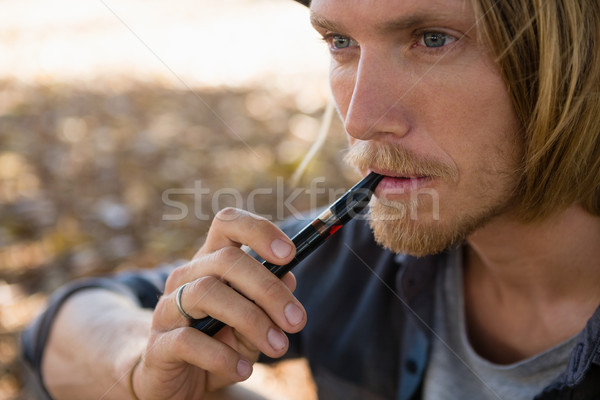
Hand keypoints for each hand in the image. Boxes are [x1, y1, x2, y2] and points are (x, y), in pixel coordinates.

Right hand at [132, 208, 306, 399]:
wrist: (178, 381)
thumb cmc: (220, 342)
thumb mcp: (253, 321)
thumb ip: (268, 301)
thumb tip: (289, 279)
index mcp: (210, 262)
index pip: (227, 224)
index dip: (259, 230)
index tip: (289, 254)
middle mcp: (186, 277)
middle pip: (225, 260)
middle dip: (268, 289)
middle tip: (296, 320)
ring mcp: (168, 309)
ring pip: (207, 293)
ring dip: (251, 320)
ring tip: (277, 346)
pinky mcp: (158, 345)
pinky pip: (188, 340)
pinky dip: (222, 356)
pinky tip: (243, 368)